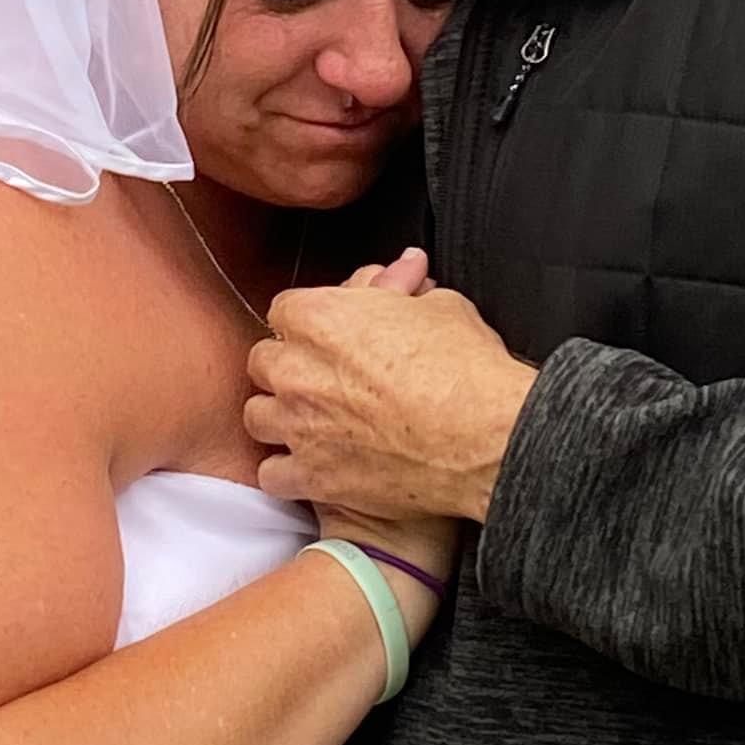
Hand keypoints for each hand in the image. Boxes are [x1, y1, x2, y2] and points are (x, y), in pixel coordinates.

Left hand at [247, 252, 536, 524]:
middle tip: (323, 376)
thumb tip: (404, 269)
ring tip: (312, 421)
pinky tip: (313, 467)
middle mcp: (298, 370)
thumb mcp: (439, 307)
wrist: (487, 440)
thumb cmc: (468, 372)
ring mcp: (299, 425)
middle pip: (264, 362)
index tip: (328, 334)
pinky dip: (288, 472)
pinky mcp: (313, 476)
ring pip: (257, 416)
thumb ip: (402, 289)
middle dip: (289, 366)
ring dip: (281, 416)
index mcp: (322, 317)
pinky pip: (272, 474)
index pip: (284, 309)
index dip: (309, 322)